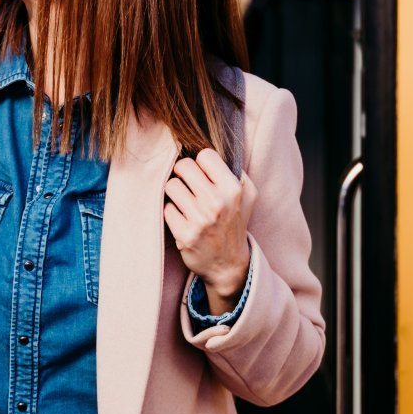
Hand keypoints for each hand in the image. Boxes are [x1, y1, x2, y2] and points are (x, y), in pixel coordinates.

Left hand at [163, 148, 256, 312]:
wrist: (229, 264)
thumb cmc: (234, 222)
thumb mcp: (246, 195)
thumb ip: (232, 170)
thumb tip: (204, 149)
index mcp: (234, 189)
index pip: (205, 155)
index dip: (200, 163)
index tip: (202, 174)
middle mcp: (218, 203)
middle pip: (183, 166)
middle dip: (183, 174)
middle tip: (189, 186)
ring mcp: (200, 220)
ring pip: (171, 185)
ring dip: (175, 193)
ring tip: (185, 202)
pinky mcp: (184, 235)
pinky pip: (166, 208)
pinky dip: (172, 212)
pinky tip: (182, 219)